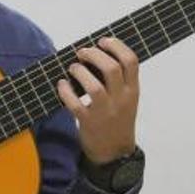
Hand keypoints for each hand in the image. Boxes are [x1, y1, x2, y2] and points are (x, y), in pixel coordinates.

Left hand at [56, 37, 139, 163]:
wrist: (114, 152)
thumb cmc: (118, 120)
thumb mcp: (127, 99)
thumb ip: (119, 79)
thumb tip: (97, 53)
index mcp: (132, 90)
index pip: (131, 61)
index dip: (116, 46)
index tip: (103, 41)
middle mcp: (121, 99)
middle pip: (112, 68)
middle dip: (94, 55)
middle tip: (82, 53)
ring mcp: (105, 112)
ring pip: (94, 87)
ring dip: (80, 72)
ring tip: (73, 68)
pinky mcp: (89, 122)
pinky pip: (75, 104)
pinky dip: (65, 92)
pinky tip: (62, 85)